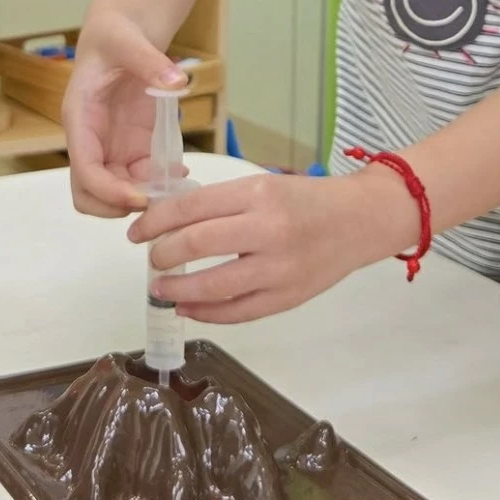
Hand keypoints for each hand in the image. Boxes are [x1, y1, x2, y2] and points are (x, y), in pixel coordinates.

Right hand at [63, 10, 185, 217]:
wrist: (123, 32)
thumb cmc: (115, 34)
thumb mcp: (129, 40)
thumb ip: (149, 60)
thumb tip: (176, 81)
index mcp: (80, 118)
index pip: (84, 170)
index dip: (108, 191)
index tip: (140, 198)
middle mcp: (91, 139)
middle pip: (89, 193)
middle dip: (117, 205)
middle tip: (157, 202)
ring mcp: (111, 146)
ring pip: (114, 192)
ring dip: (142, 198)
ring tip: (175, 189)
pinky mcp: (132, 145)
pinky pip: (140, 178)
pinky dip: (158, 184)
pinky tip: (181, 173)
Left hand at [128, 168, 419, 322]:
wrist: (361, 220)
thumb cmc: (307, 200)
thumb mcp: (263, 185)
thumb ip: (220, 204)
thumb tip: (167, 224)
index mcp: (258, 193)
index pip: (190, 207)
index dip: (155, 221)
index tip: (138, 231)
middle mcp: (268, 229)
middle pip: (195, 245)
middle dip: (161, 255)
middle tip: (152, 259)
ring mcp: (279, 268)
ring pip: (213, 286)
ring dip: (177, 291)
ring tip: (161, 289)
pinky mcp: (288, 297)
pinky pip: (238, 313)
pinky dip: (207, 314)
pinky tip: (190, 308)